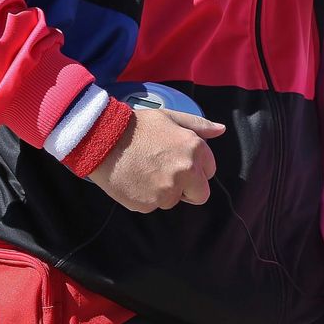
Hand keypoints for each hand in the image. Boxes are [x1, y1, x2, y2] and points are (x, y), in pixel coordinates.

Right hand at [89, 108, 224, 212]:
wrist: (102, 139)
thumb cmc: (137, 126)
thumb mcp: (169, 118)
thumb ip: (198, 126)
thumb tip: (221, 130)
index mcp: (194, 150)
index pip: (210, 171)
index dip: (196, 167)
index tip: (178, 161)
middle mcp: (185, 172)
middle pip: (200, 195)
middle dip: (188, 187)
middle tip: (166, 173)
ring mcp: (167, 191)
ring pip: (174, 200)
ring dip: (164, 191)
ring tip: (145, 172)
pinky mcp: (148, 205)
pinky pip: (153, 205)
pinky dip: (146, 196)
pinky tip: (135, 179)